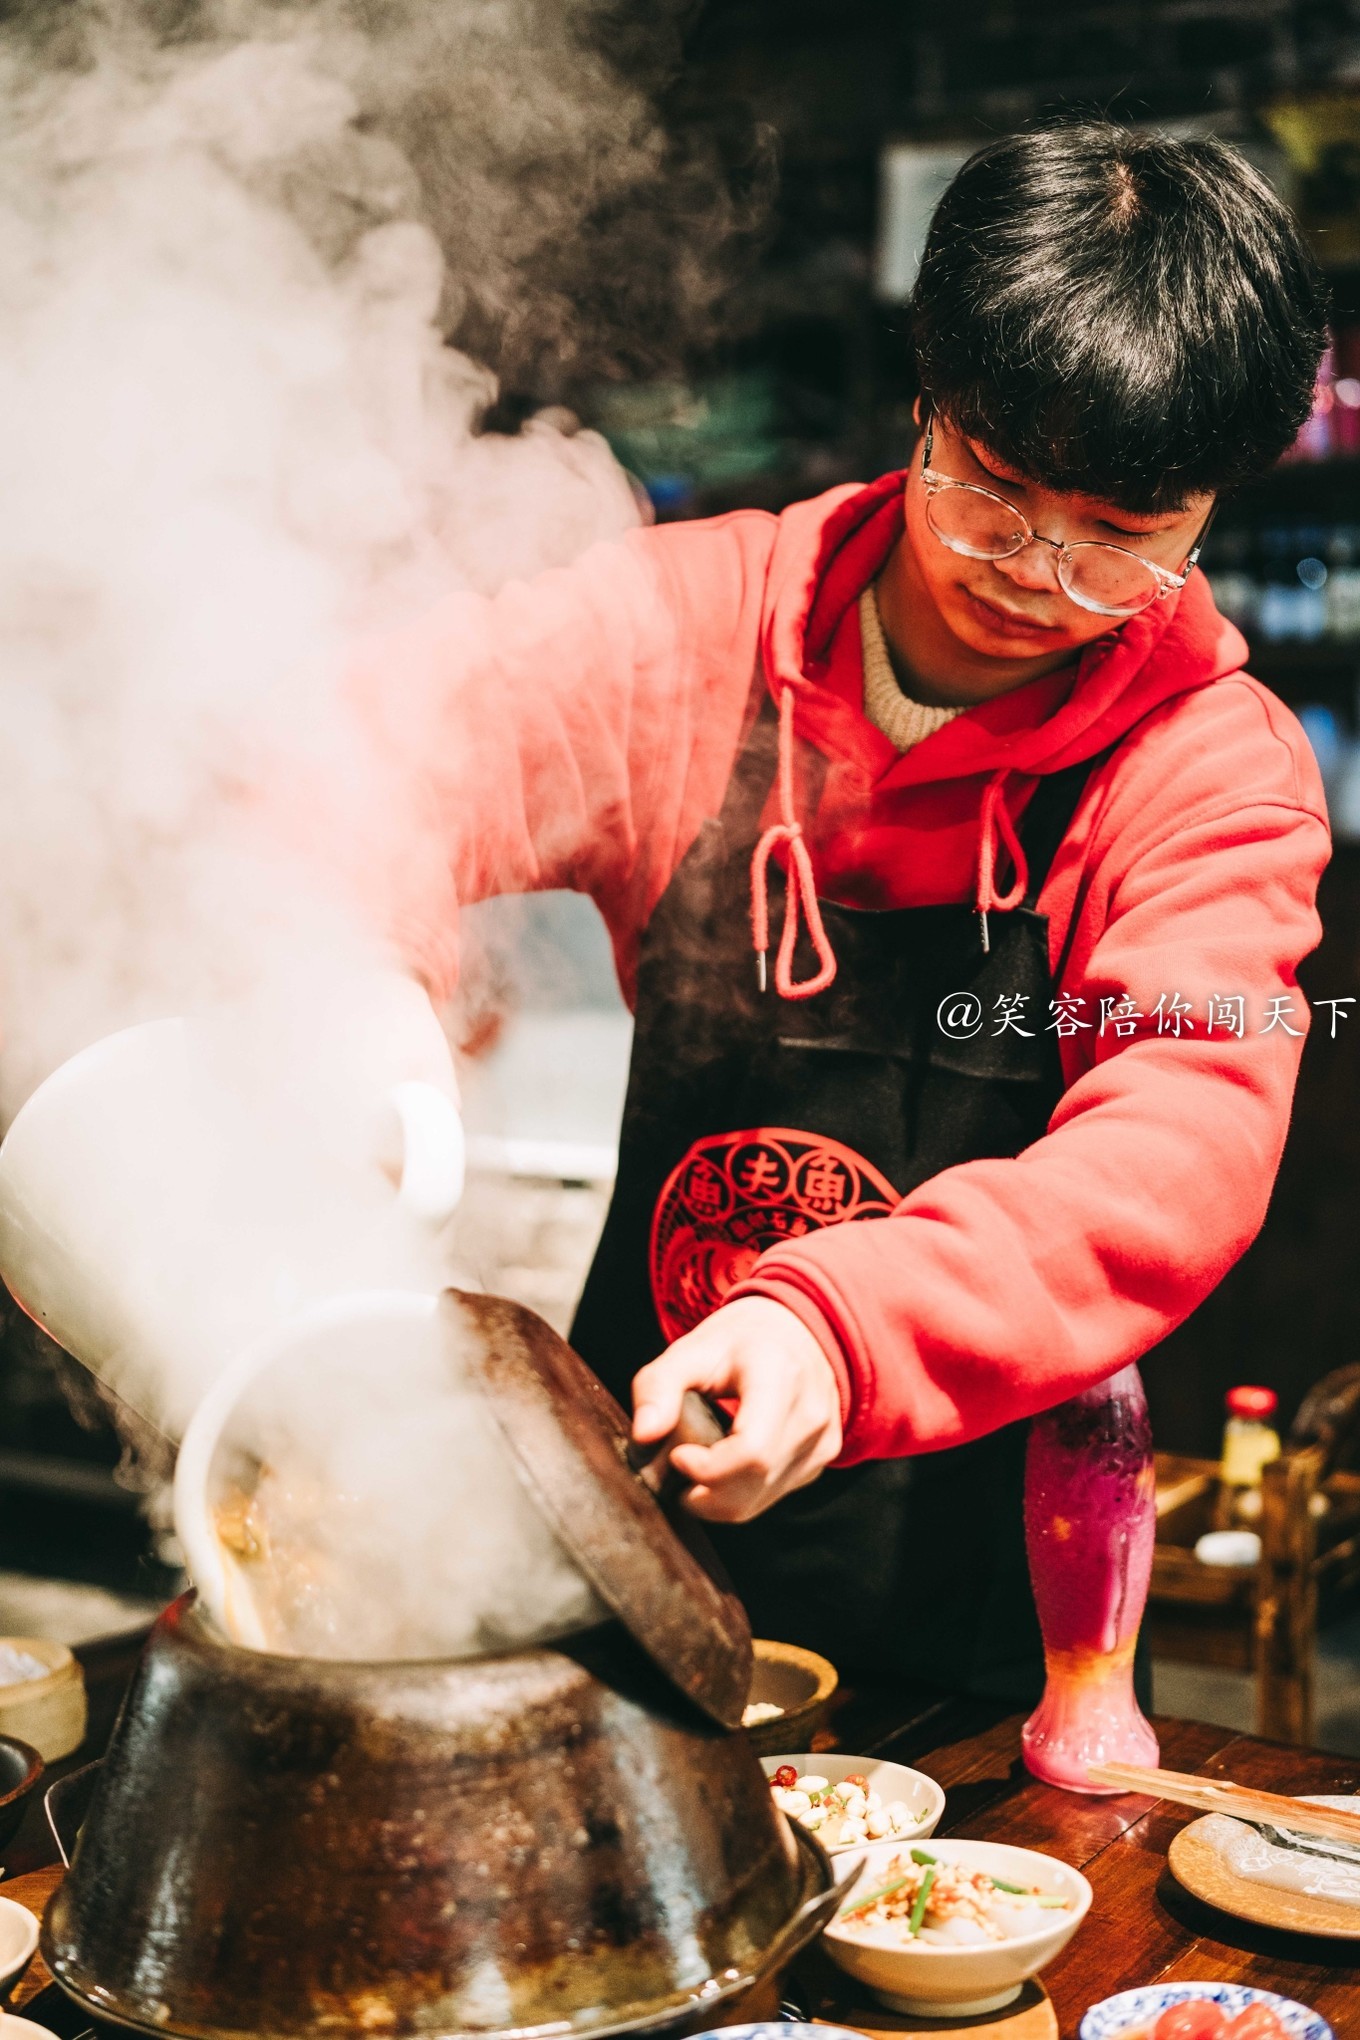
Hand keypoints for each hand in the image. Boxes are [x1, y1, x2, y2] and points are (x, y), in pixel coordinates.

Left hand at [630, 1297, 842, 1522]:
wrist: (795, 1330)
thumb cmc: (738, 1340)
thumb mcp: (690, 1349)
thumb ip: (658, 1387)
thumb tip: (644, 1435)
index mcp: (779, 1376)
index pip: (752, 1451)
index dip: (707, 1469)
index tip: (677, 1454)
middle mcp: (810, 1413)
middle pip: (754, 1483)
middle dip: (704, 1492)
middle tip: (677, 1469)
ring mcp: (823, 1439)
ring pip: (762, 1500)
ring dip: (717, 1498)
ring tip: (696, 1467)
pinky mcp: (823, 1457)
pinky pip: (774, 1495)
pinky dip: (740, 1494)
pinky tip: (724, 1467)